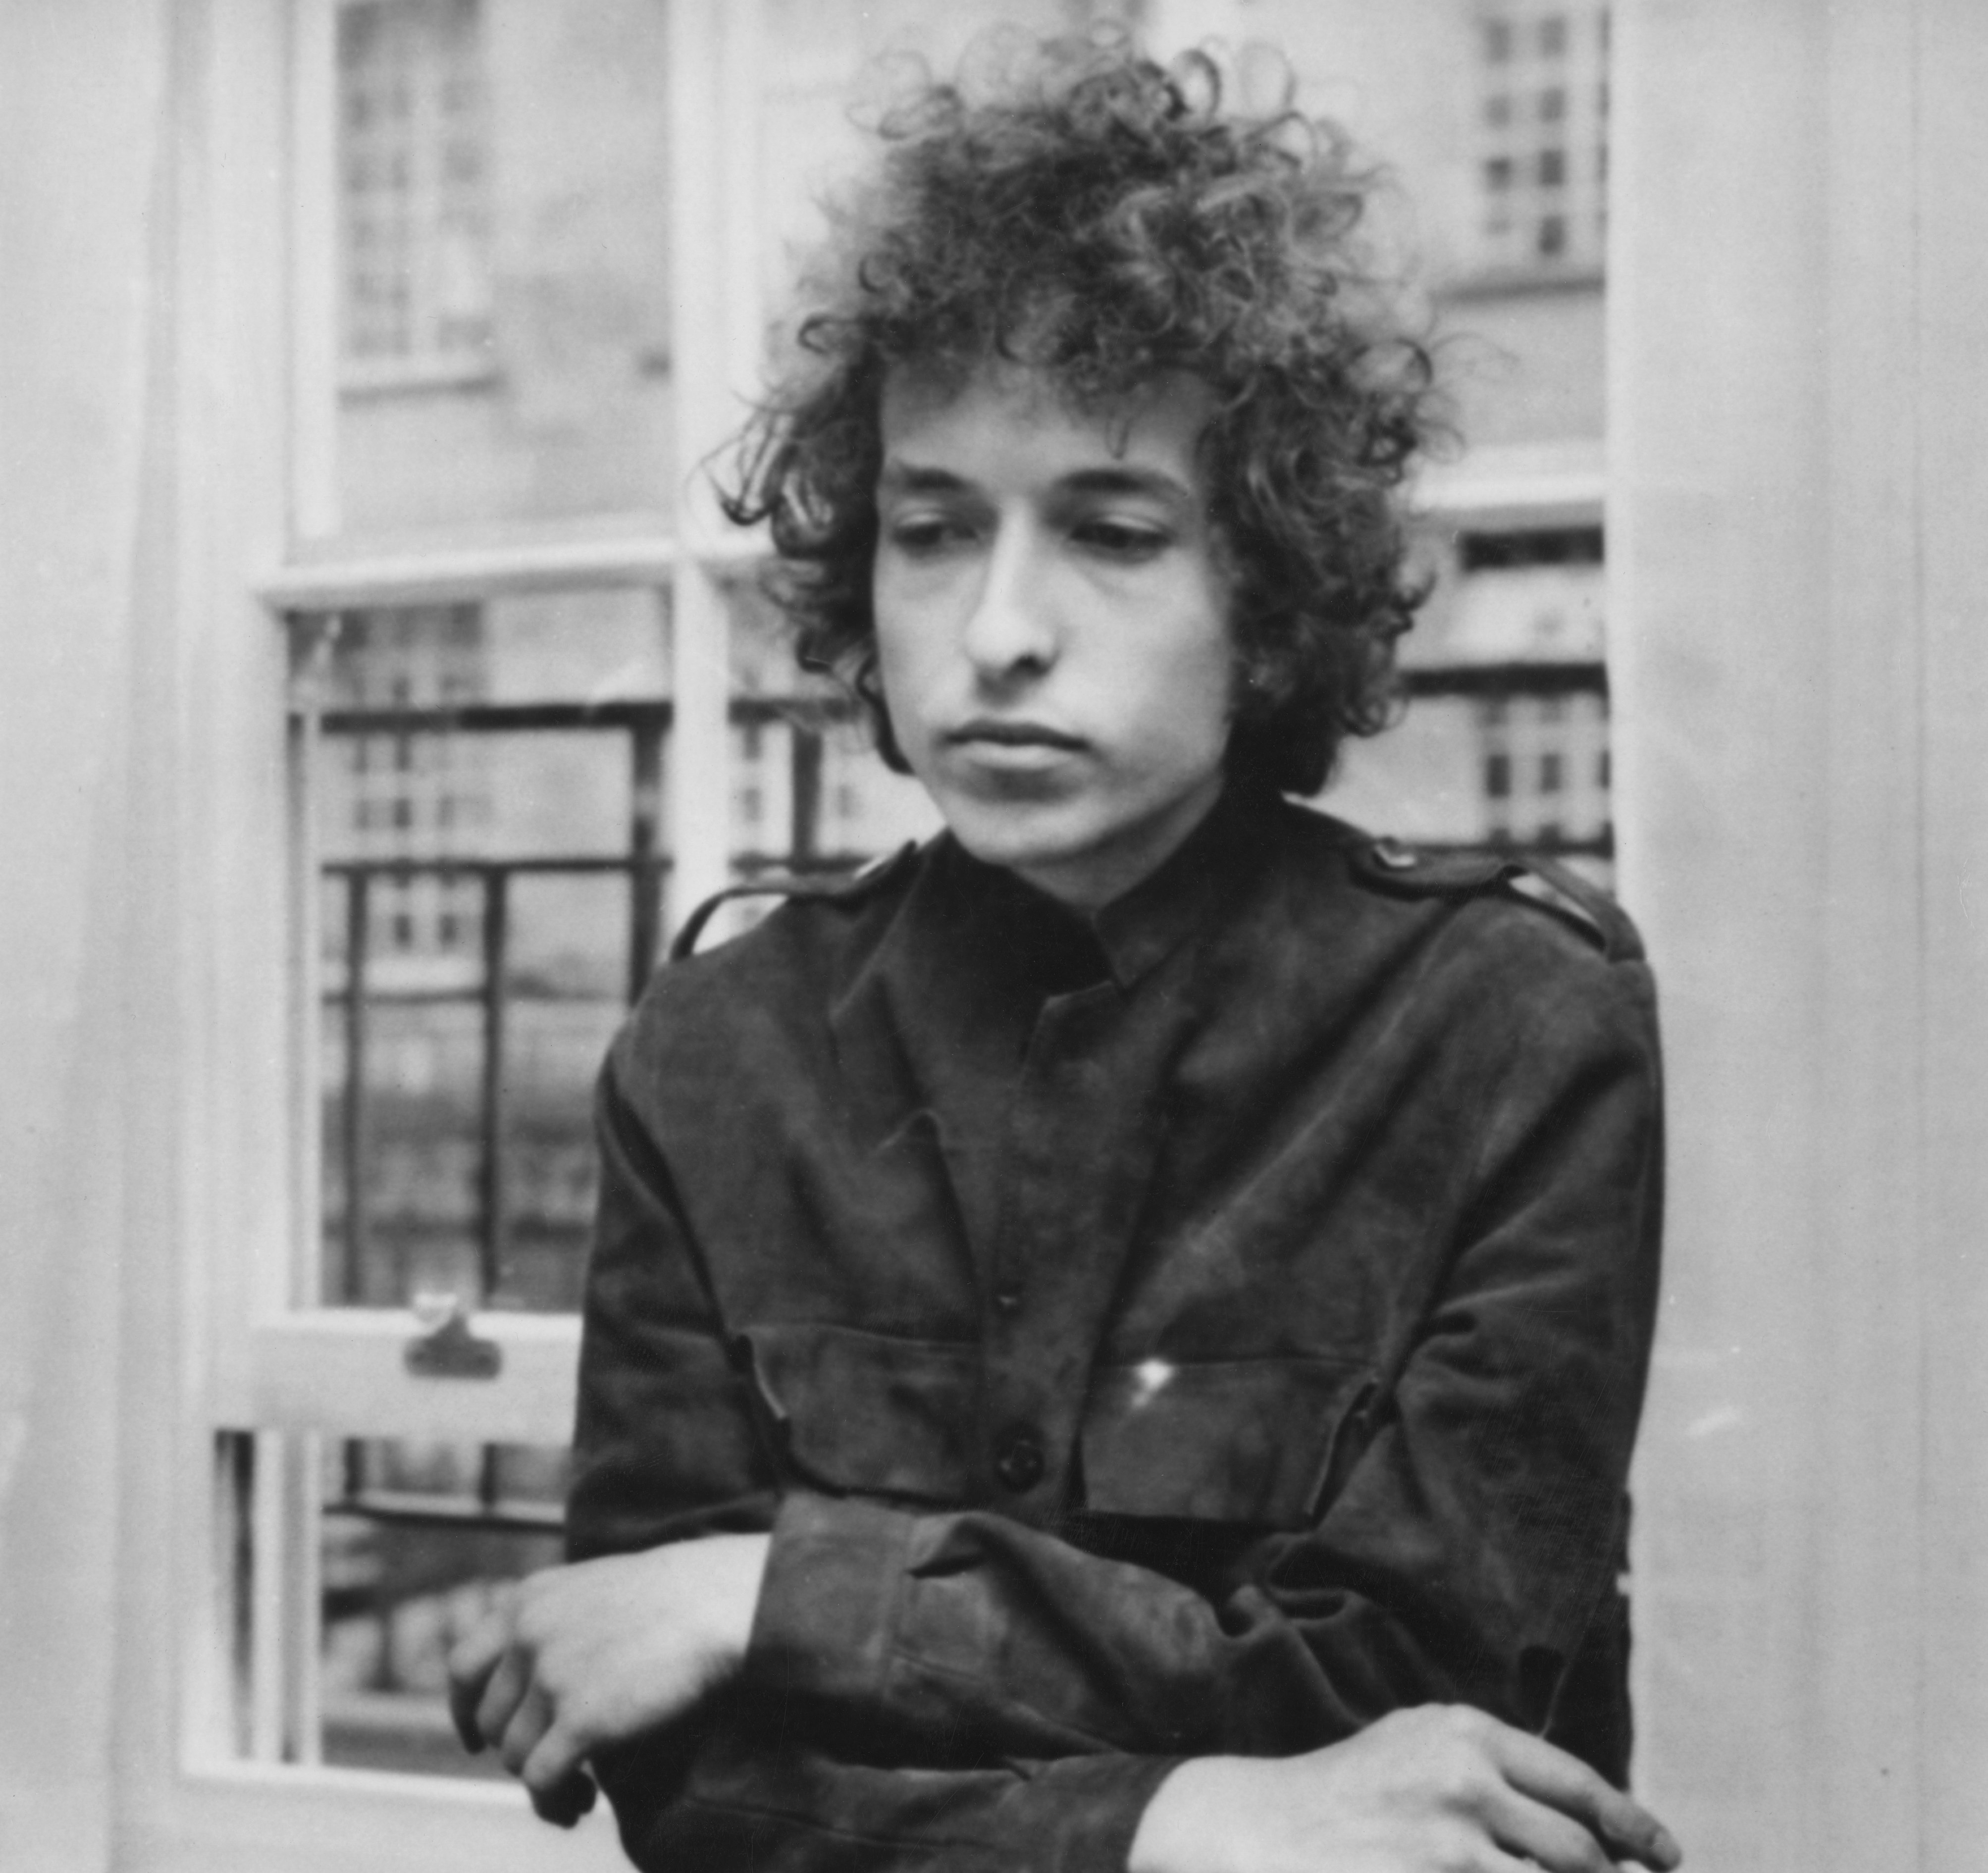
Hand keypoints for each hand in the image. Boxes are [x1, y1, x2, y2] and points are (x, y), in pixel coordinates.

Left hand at [446, 1534, 769, 1826]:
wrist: (718, 1601)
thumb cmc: (674, 1594)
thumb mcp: (594, 1588)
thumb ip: (554, 1621)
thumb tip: (532, 1677)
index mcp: (527, 1599)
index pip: (463, 1665)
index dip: (465, 1710)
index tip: (478, 1739)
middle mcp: (528, 1635)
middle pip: (490, 1718)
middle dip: (514, 1751)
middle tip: (551, 1768)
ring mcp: (551, 1676)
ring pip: (513, 1755)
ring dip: (540, 1784)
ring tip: (577, 1794)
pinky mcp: (580, 1720)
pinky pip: (541, 1781)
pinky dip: (553, 1802)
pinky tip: (583, 1803)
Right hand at [1127, 1705, 1681, 1872]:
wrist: (1261, 1829)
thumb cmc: (1348, 1792)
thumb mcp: (1418, 1746)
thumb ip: (1494, 1765)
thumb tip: (1589, 1816)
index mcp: (1466, 1733)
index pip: (1581, 1787)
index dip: (1636, 1828)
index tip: (1669, 1856)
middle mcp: (1466, 1780)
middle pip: (1582, 1853)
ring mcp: (1449, 1843)